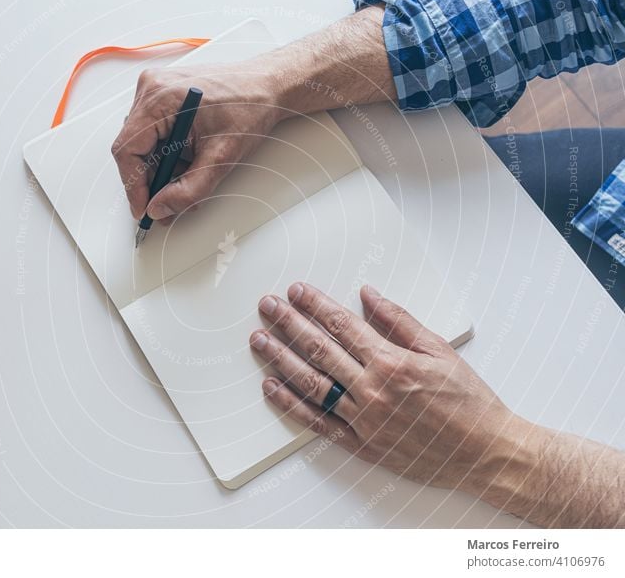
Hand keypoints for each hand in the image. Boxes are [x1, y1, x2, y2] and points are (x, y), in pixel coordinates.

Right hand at [111, 62, 284, 220]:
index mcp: (159, 97)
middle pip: (134, 149)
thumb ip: (188, 190)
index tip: (144, 209)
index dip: (133, 185)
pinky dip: (169, 155)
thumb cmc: (250, 108)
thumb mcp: (221, 157)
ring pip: (145, 145)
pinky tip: (189, 161)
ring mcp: (156, 91)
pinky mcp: (165, 97)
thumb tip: (160, 208)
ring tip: (190, 179)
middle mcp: (151, 89)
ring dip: (164, 169)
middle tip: (169, 205)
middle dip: (153, 181)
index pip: (127, 150)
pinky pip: (155, 134)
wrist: (268, 87)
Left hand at [249, 282, 527, 492]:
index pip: (342, 325)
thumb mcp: (439, 351)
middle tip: (266, 306)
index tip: (296, 291)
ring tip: (259, 341)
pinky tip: (272, 388)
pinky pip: (318, 423)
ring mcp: (363, 419)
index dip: (315, 305)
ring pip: (312, 384)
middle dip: (289, 324)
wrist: (486, 453)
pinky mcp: (361, 445)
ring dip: (281, 359)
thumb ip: (399, 321)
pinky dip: (292, 405)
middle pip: (319, 349)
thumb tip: (368, 294)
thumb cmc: (469, 401)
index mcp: (391, 362)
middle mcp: (372, 389)